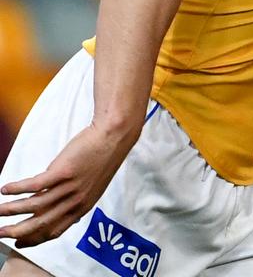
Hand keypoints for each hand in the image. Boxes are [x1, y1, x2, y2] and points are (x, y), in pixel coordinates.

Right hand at [0, 123, 134, 247]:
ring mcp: (69, 187)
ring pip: (34, 205)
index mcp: (82, 207)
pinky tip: (5, 189)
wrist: (113, 136)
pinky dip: (17, 189)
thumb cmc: (102, 158)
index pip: (54, 230)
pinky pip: (34, 185)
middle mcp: (75, 201)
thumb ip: (77, 201)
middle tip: (0, 234)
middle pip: (41, 223)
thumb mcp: (93, 187)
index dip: (34, 239)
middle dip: (18, 231)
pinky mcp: (63, 171)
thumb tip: (65, 213)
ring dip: (12, 210)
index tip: (19, 243)